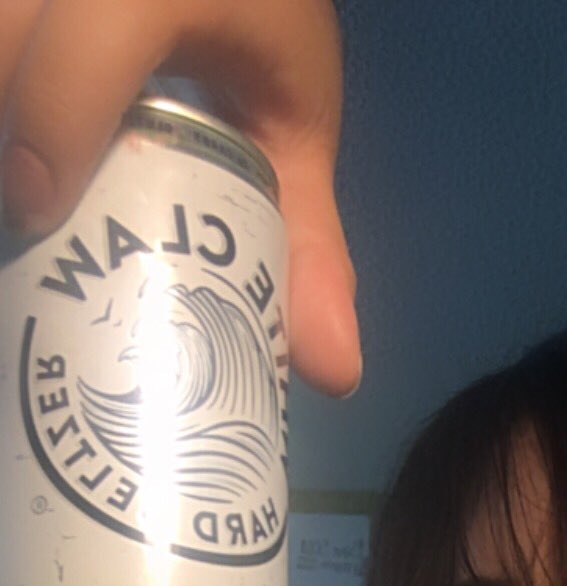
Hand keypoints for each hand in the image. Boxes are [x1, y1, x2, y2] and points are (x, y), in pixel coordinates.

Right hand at [0, 0, 360, 396]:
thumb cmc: (262, 36)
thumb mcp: (292, 127)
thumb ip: (306, 243)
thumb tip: (332, 370)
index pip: (98, 26)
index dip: (58, 108)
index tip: (38, 208)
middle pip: (7, 31)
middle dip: (3, 123)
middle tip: (24, 223)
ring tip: (21, 199)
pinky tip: (15, 158)